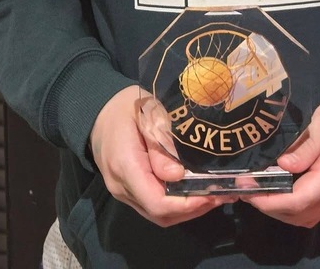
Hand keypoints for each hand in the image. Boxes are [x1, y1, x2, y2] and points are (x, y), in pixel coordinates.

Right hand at [89, 85, 230, 226]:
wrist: (98, 111)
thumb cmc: (126, 106)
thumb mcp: (147, 113)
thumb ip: (161, 144)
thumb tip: (179, 176)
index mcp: (125, 165)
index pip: (156, 201)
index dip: (187, 203)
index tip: (212, 193)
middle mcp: (121, 186)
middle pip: (159, 214)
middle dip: (193, 209)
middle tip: (221, 194)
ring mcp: (123, 192)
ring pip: (157, 215)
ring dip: (187, 210)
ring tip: (213, 194)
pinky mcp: (127, 191)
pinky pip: (152, 206)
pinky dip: (176, 205)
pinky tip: (194, 192)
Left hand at [242, 87, 319, 228]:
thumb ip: (308, 144)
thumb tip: (282, 165)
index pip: (297, 200)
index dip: (268, 198)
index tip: (244, 185)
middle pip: (299, 214)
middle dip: (268, 206)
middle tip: (244, 185)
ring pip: (306, 216)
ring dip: (279, 209)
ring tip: (257, 187)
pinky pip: (314, 208)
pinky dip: (293, 206)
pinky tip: (280, 187)